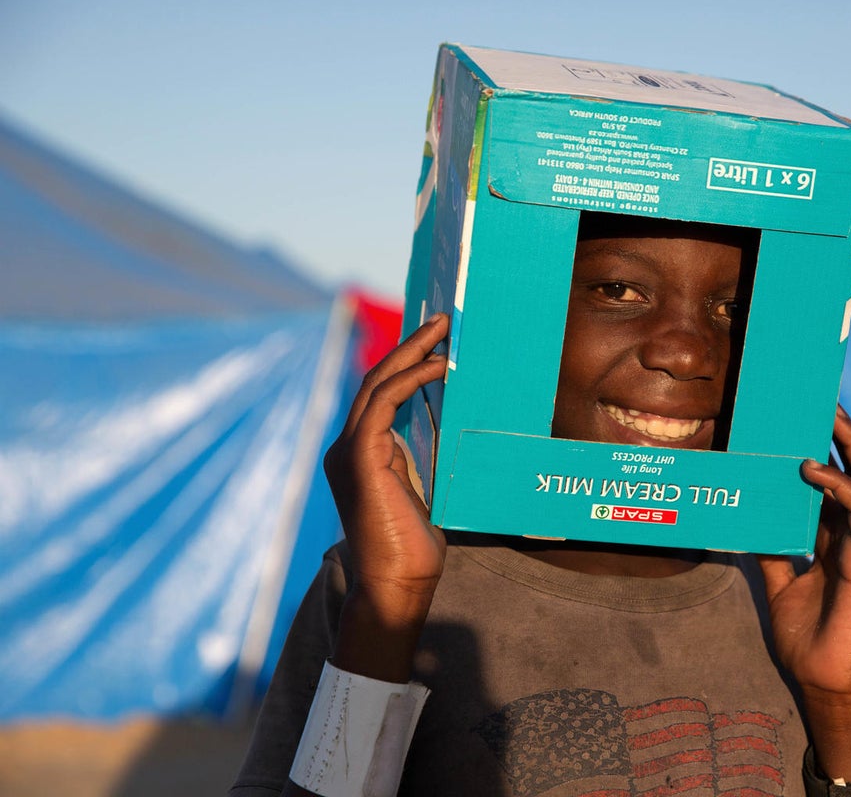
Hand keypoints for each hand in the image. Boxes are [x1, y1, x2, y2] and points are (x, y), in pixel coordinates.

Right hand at [322, 313, 448, 680]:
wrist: (398, 584)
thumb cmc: (415, 547)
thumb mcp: (422, 489)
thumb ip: (423, 458)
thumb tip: (450, 428)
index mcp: (359, 454)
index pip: (378, 395)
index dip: (403, 363)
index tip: (433, 341)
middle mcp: (346, 447)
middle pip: (374, 380)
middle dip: (408, 346)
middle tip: (441, 319)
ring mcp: (348, 452)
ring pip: (376, 384)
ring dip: (411, 352)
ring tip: (443, 332)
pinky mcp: (360, 459)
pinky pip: (384, 404)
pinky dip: (411, 380)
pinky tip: (439, 369)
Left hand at [758, 405, 850, 781]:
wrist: (825, 683)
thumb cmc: (807, 639)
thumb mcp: (778, 587)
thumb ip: (770, 553)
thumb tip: (745, 524)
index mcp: (833, 542)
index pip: (834, 484)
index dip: (827, 451)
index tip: (807, 419)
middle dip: (844, 437)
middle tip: (824, 403)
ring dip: (849, 448)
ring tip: (828, 417)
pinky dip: (840, 487)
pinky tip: (813, 470)